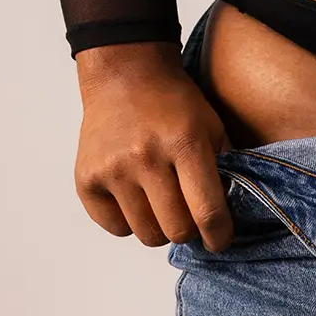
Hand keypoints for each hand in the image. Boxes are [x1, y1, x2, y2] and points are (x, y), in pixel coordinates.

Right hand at [74, 42, 235, 251]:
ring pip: (146, 234)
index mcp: (184, 142)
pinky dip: (129, 220)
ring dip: (159, 226)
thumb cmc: (174, 101)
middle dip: (189, 228)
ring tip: (162, 202)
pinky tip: (135, 195)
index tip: (221, 240)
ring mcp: (113, 169)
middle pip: (176, 229)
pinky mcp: (87, 179)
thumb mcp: (211, 124)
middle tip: (189, 213)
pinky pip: (116, 227)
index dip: (219, 235)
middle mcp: (146, 157)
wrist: (124, 74)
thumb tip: (228, 217)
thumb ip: (223, 168)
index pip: (207, 211)